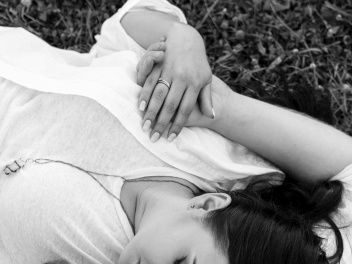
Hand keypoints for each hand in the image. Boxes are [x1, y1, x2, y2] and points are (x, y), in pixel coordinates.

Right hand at [135, 22, 212, 140]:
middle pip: (171, 105)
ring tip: (145, 126)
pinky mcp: (160, 65)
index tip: (170, 138)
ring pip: (159, 95)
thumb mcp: (206, 79)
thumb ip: (206, 98)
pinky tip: (141, 107)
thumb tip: (211, 116)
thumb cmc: (198, 62)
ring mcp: (170, 71)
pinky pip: (150, 82)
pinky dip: (145, 96)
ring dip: (151, 112)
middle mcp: (182, 79)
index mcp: (194, 84)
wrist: (187, 38)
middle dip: (161, 123)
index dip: (178, 125)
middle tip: (154, 137)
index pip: (185, 109)